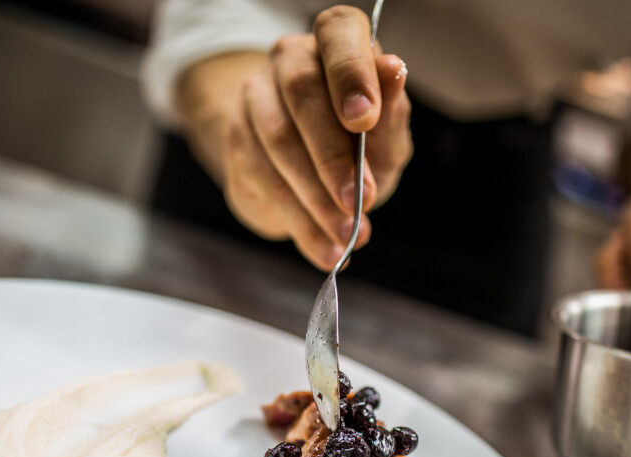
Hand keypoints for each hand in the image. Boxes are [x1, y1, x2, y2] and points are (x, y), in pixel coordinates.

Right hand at [177, 6, 412, 269]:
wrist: (306, 173)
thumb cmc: (357, 146)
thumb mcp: (386, 136)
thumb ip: (391, 113)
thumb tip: (394, 71)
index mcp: (337, 42)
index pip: (339, 35)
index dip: (350, 73)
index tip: (364, 118)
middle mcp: (291, 58)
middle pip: (302, 93)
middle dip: (333, 156)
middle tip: (359, 202)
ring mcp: (257, 95)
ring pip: (278, 142)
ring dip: (316, 199)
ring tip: (347, 236)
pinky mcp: (237, 139)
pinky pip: (264, 181)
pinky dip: (300, 223)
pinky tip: (324, 248)